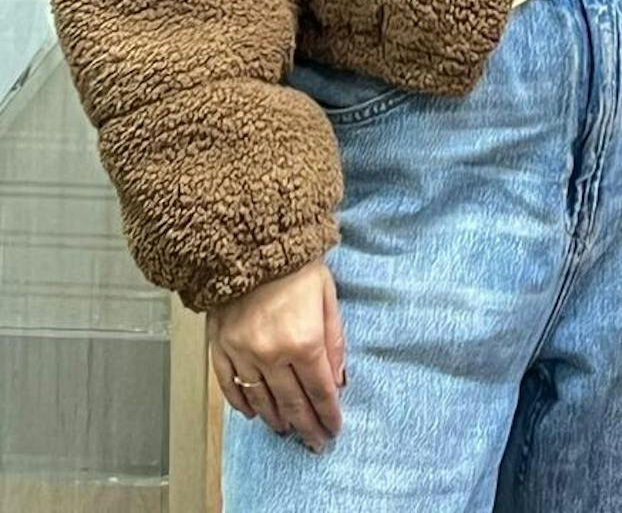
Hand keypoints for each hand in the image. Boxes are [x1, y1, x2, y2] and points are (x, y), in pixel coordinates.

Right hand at [209, 258, 345, 452]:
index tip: (333, 430)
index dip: (328, 415)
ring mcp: (243, 352)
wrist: (250, 239)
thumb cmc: (294, 263)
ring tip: (288, 430)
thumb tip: (338, 378)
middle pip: (292, 404)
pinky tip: (253, 413)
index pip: (319, 391)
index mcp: (304, 341)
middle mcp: (272, 353)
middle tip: (314, 443)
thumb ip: (334, 340)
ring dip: (277, 419)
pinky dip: (242, 403)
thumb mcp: (327, 296)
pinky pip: (230, 385)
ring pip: (262, 400)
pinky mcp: (220, 346)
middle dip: (306, 427)